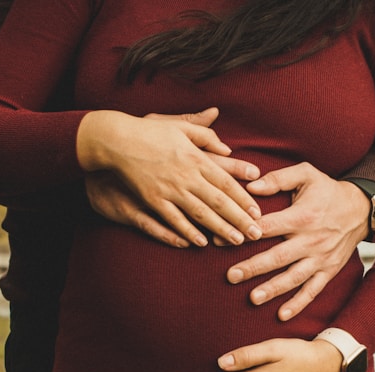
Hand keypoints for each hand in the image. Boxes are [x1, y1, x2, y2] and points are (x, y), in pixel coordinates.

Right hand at [77, 107, 262, 246]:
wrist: (116, 139)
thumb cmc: (149, 131)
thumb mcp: (180, 126)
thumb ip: (206, 135)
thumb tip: (228, 148)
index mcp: (196, 157)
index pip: (226, 181)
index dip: (243, 198)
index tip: (258, 212)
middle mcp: (186, 175)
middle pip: (219, 201)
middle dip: (239, 219)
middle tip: (256, 234)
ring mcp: (169, 189)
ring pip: (201, 214)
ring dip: (220, 229)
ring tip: (237, 242)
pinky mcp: (152, 200)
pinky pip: (174, 219)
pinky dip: (188, 232)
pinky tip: (201, 243)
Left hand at [226, 163, 369, 320]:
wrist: (361, 209)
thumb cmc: (328, 190)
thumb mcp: (306, 174)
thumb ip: (278, 179)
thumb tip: (250, 186)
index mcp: (302, 216)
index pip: (267, 227)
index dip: (244, 233)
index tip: (220, 241)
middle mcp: (311, 240)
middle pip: (278, 256)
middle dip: (254, 267)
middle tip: (231, 276)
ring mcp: (321, 258)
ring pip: (294, 277)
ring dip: (274, 289)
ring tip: (253, 298)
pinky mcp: (329, 270)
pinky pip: (313, 290)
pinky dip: (299, 304)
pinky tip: (282, 315)